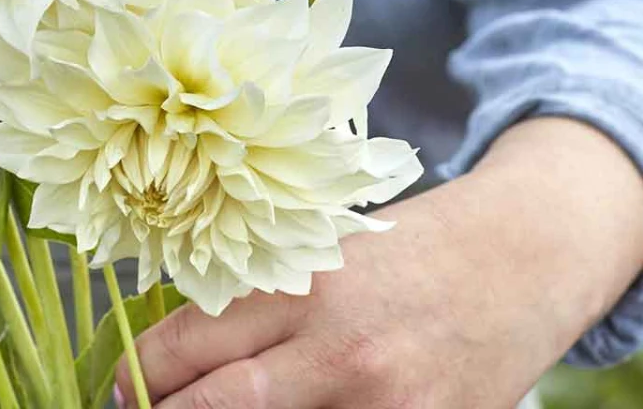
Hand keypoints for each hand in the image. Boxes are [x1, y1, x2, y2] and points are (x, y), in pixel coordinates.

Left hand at [115, 118, 642, 408]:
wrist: (520, 261)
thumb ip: (261, 300)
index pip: (188, 345)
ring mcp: (384, 407)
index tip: (121, 387)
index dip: (140, 375)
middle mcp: (338, 351)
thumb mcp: (324, 250)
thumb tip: (178, 354)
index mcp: (302, 285)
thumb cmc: (409, 250)